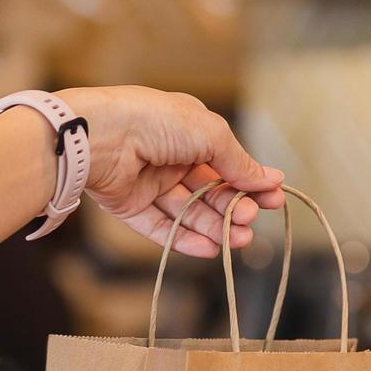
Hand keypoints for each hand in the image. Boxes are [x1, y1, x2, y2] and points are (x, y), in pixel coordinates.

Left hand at [58, 85, 284, 257]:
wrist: (97, 135)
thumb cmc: (155, 121)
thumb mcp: (210, 134)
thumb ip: (239, 161)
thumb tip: (270, 180)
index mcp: (187, 131)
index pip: (226, 163)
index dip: (249, 181)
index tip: (273, 199)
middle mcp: (169, 156)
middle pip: (210, 191)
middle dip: (233, 208)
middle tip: (250, 221)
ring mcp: (148, 182)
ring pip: (189, 212)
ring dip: (215, 227)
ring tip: (238, 241)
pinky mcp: (129, 205)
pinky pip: (162, 227)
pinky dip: (185, 239)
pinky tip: (210, 249)